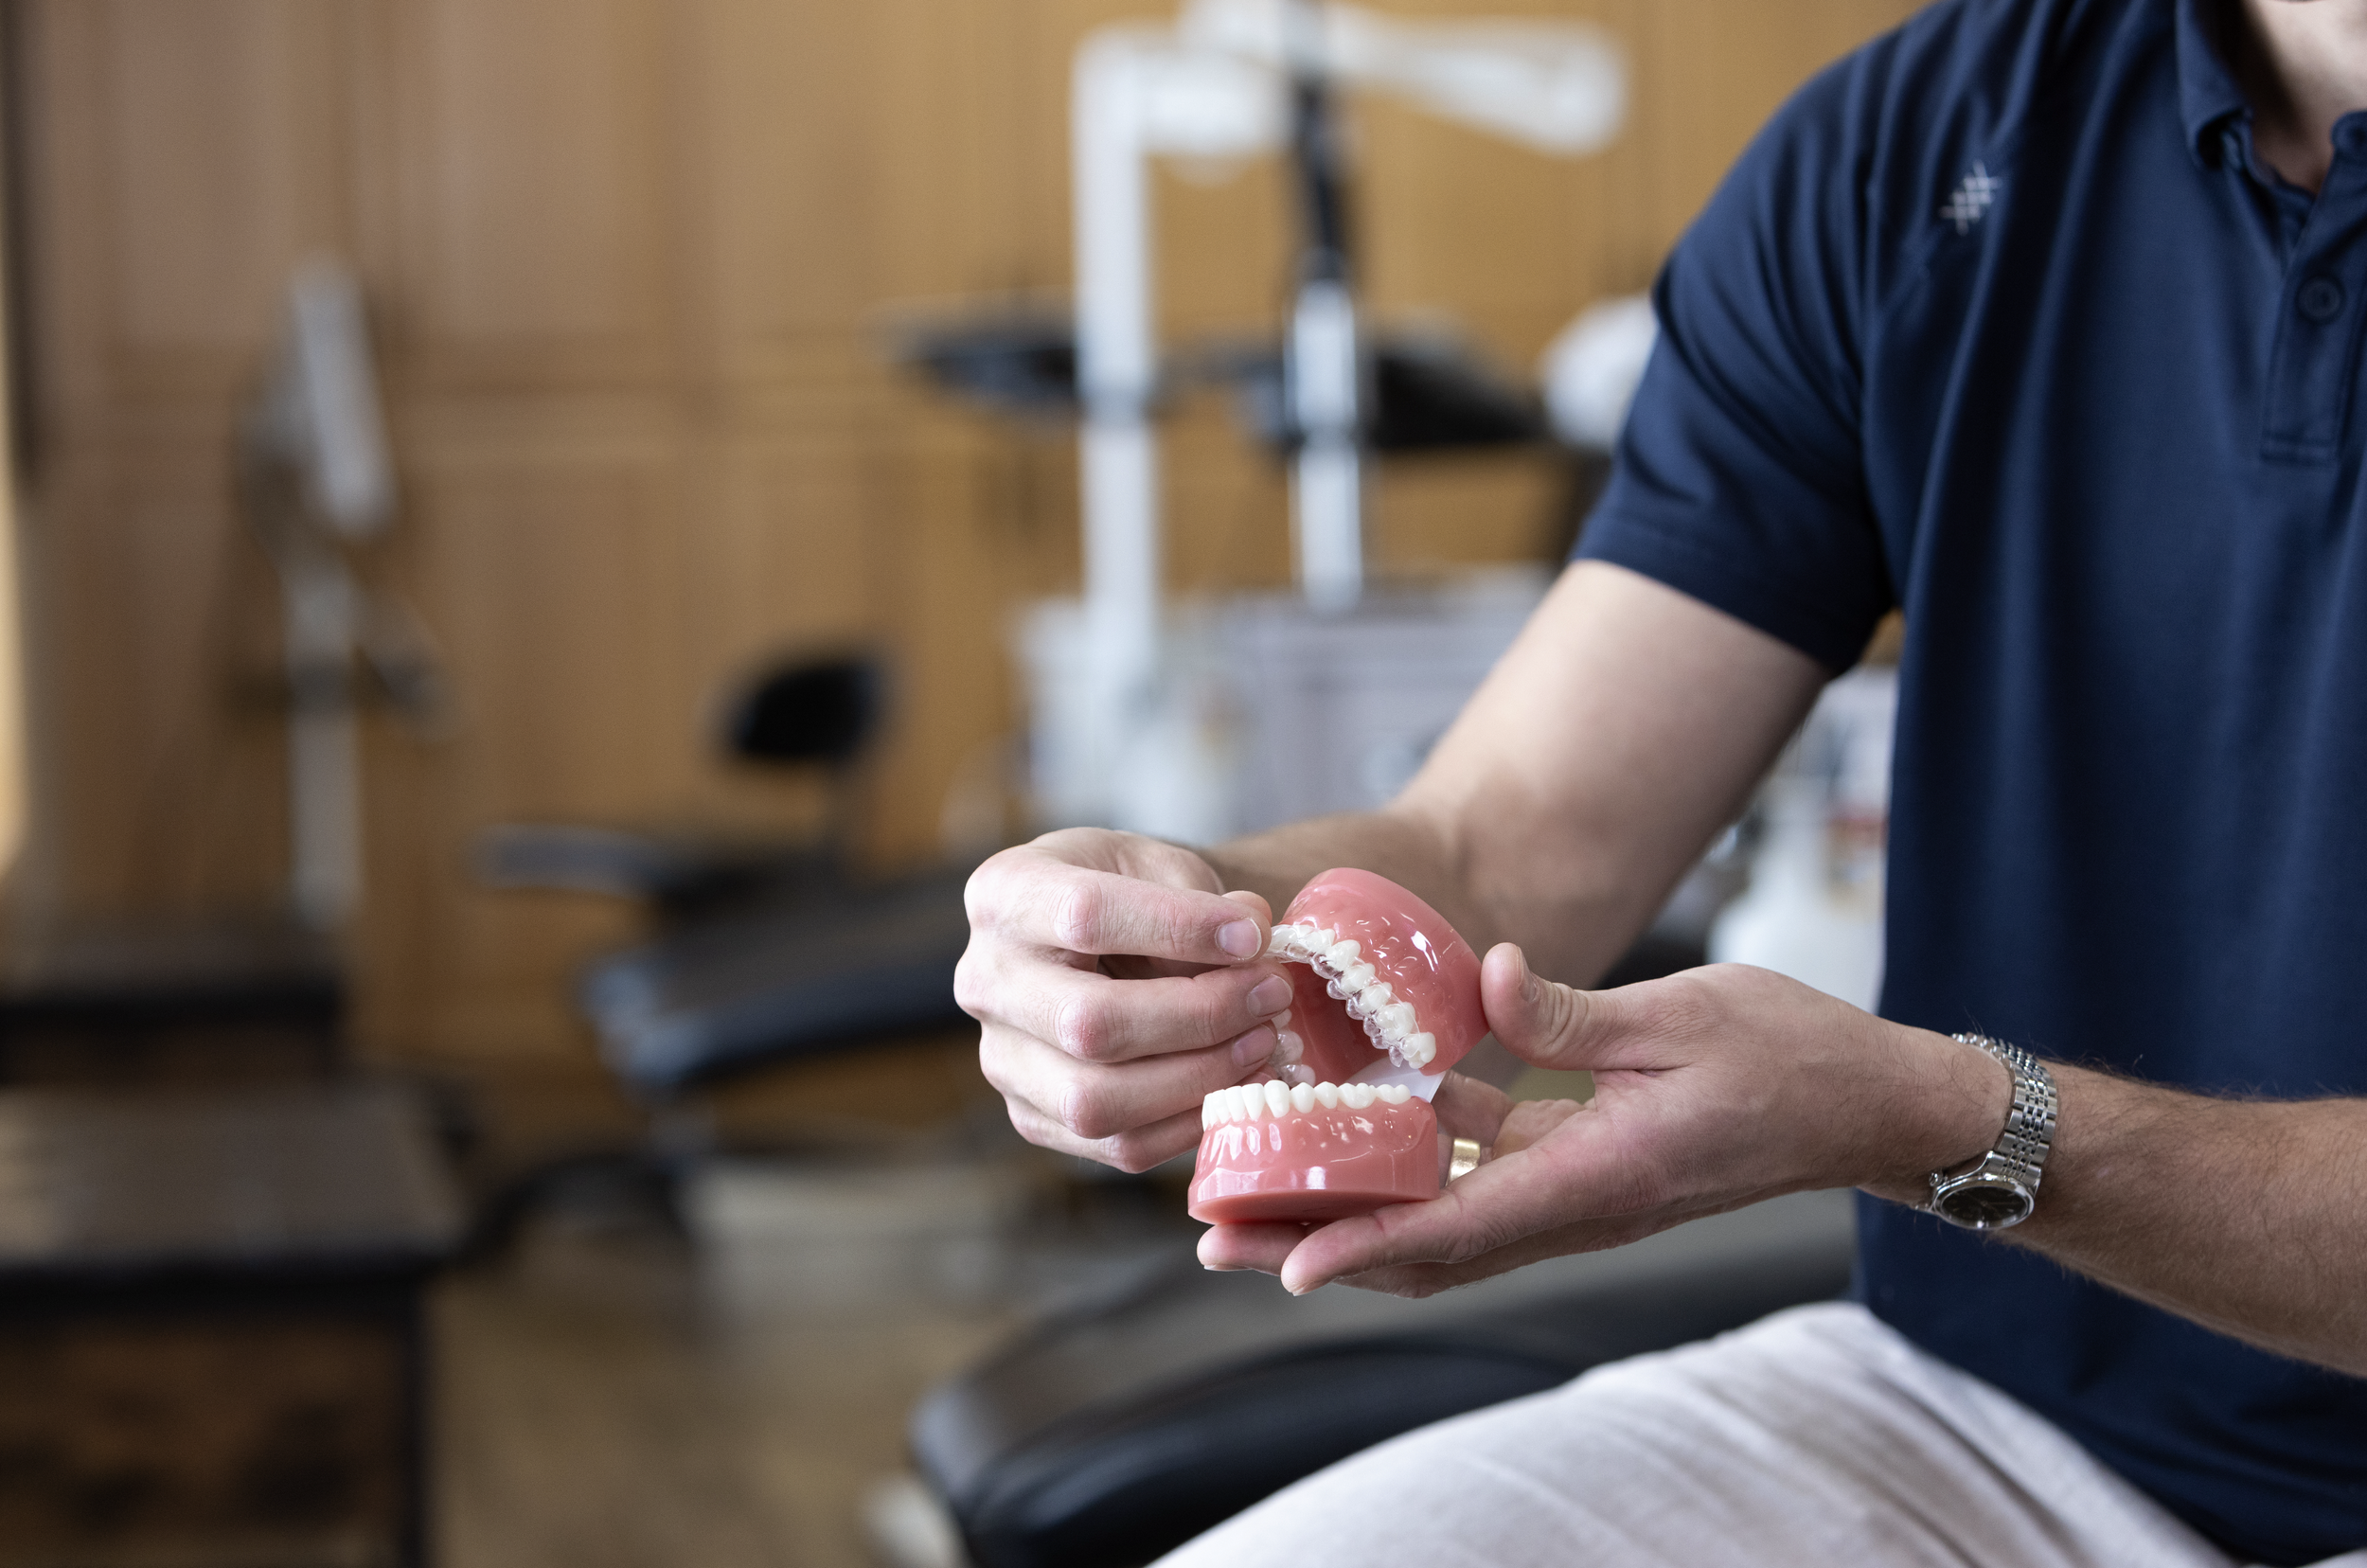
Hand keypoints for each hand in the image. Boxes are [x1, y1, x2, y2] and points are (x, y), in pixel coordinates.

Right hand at [959, 828, 1295, 1170]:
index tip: (1253, 938)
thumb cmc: (1128, 889)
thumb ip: (1201, 898)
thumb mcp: (1156, 862)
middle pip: (1089, 1024)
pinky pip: (1116, 1144)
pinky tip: (1236, 1084)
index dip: (1179, 929)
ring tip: (1261, 1043)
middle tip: (1270, 997)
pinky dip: (1189, 1122)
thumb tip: (1252, 944)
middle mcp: (985, 980)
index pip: (1085, 916)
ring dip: (1199, 1078)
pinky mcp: (1031, 1116)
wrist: (1095, 934)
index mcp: (1005, 895)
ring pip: (1097, 1101)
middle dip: (1200, 1016)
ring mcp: (1001, 1058)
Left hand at [1199, 947, 2009, 1293]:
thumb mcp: (1683, 1014)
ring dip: (1351, 1211)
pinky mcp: (1586, 1164)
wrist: (1870, 1101)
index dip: (1365, 1243)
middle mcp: (1579, 1201)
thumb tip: (1484, 974)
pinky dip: (1416, 1164)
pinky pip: (1482, 1177)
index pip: (1458, 1226)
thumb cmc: (1792, 1054)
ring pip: (1442, 1218)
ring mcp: (1581, 1190)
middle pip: (1425, 1243)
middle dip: (1320, 1244)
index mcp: (1599, 1174)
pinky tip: (1367, 1115)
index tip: (1285, 1263)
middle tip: (1220, 1237)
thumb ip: (1574, 1011)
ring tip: (1260, 1192)